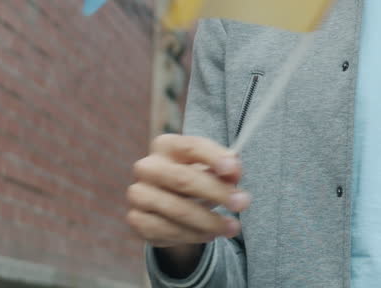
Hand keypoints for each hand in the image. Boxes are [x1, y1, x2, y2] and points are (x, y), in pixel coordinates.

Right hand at [126, 134, 251, 252]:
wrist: (171, 201)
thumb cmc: (197, 176)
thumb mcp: (213, 167)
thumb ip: (225, 166)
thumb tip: (234, 172)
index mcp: (166, 145)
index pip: (191, 146)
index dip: (214, 157)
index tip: (236, 171)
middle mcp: (147, 167)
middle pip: (183, 179)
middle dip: (217, 192)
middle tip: (243, 203)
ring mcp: (139, 194)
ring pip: (177, 210)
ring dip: (210, 221)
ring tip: (232, 227)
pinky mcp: (137, 219)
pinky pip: (167, 231)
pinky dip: (193, 235)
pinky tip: (210, 234)